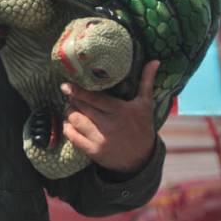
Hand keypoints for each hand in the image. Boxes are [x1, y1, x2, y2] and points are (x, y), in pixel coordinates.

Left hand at [61, 60, 159, 174]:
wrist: (142, 160)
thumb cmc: (142, 127)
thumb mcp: (145, 104)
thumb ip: (146, 81)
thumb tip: (154, 61)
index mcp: (120, 110)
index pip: (94, 98)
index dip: (77, 91)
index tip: (66, 86)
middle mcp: (110, 125)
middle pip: (82, 108)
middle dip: (73, 100)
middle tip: (69, 96)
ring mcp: (101, 139)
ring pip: (76, 121)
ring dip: (69, 113)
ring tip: (70, 107)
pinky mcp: (94, 152)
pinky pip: (74, 138)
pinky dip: (68, 129)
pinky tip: (68, 124)